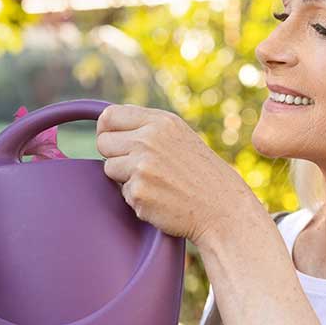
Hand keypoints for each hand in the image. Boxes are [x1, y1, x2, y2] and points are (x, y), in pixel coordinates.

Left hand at [96, 103, 256, 242]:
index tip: (114, 142)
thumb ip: (148, 128)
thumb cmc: (202, 175)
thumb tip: (109, 124)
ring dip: (124, 178)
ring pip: (108, 168)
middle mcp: (149, 140)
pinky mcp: (138, 192)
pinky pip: (121, 193)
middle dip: (114, 155)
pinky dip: (136, 198)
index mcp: (160, 122)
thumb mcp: (180, 137)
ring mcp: (142, 166)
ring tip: (155, 183)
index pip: (109, 116)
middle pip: (103, 142)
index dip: (106, 130)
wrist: (222, 208)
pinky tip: (160, 198)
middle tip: (137, 167)